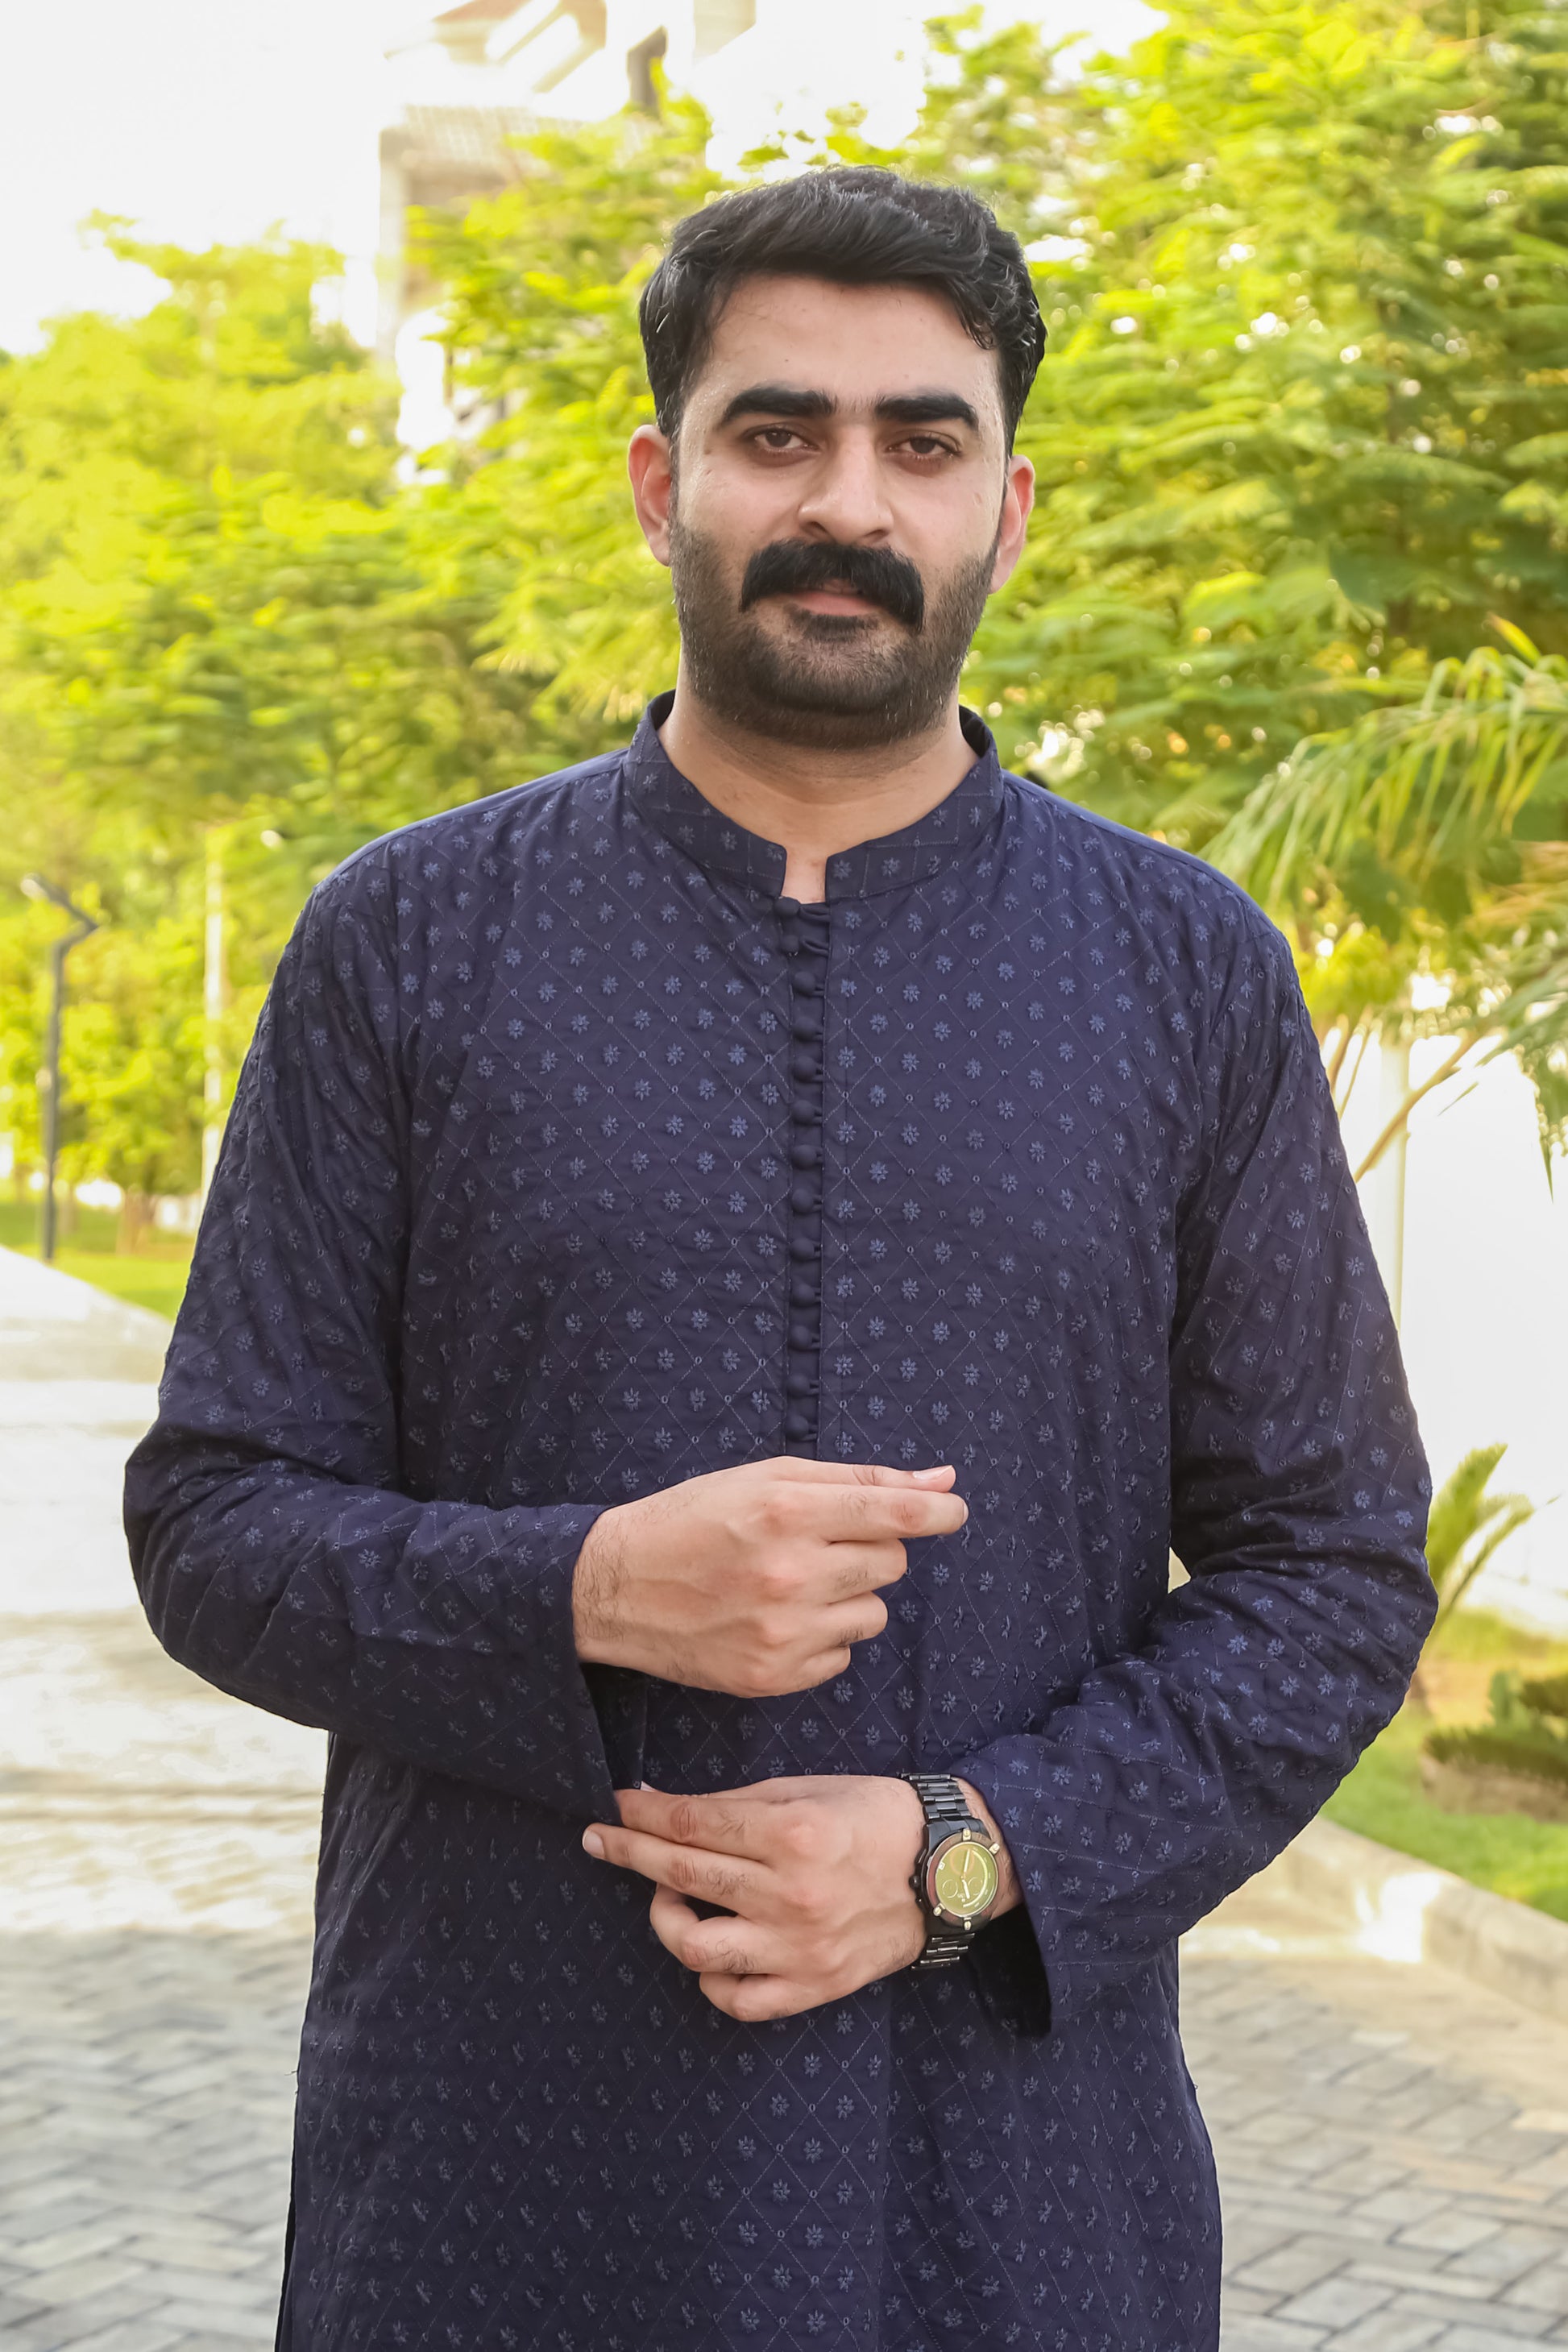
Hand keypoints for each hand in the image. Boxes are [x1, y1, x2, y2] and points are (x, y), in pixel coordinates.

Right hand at [571, 1457, 966, 1697]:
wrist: (614, 1590)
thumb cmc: (691, 1520)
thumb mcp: (765, 1478)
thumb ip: (857, 1479)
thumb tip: (941, 1479)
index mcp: (786, 1512)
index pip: (894, 1512)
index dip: (936, 1511)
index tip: (953, 1511)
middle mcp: (790, 1574)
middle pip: (889, 1564)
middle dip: (870, 1550)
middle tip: (819, 1545)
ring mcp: (784, 1632)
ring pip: (872, 1614)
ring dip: (848, 1598)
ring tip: (791, 1585)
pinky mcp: (775, 1677)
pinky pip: (841, 1657)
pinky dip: (822, 1638)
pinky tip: (775, 1620)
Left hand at [582, 1775, 1018, 2021]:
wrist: (947, 1872)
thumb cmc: (873, 1818)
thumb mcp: (806, 1791)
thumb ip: (736, 1803)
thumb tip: (665, 1807)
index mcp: (792, 1834)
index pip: (693, 1823)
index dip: (643, 1813)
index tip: (614, 1805)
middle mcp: (791, 1894)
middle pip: (681, 1876)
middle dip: (627, 1851)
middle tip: (598, 1839)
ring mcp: (798, 1949)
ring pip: (695, 1948)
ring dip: (665, 1919)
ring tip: (668, 1900)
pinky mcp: (811, 1987)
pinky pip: (736, 1999)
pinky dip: (711, 1977)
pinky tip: (711, 1949)